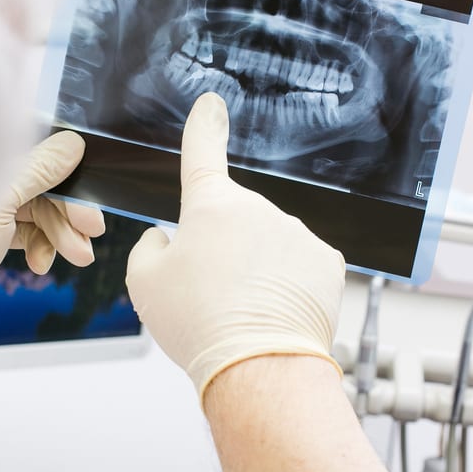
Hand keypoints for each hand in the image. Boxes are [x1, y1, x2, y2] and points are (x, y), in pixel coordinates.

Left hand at [0, 131, 105, 278]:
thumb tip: (75, 144)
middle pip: (45, 191)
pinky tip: (39, 264)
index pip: (44, 164)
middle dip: (70, 217)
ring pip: (39, 215)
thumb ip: (39, 169)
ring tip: (77, 258)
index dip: (72, 187)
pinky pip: (24, 234)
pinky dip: (38, 248)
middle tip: (90, 239)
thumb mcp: (0, 198)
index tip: (92, 214)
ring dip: (61, 236)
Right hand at [126, 93, 345, 404]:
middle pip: (235, 220)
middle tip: (212, 294)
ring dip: (258, 268)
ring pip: (270, 244)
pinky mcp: (328, 261)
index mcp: (211, 205)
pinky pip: (301, 265)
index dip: (203, 126)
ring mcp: (298, 232)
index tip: (211, 103)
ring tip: (245, 312)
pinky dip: (290, 285)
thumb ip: (150, 247)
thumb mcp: (145, 284)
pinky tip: (277, 313)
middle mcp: (258, 208)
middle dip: (225, 248)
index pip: (202, 152)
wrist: (259, 368)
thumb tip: (166, 238)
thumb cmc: (199, 325)